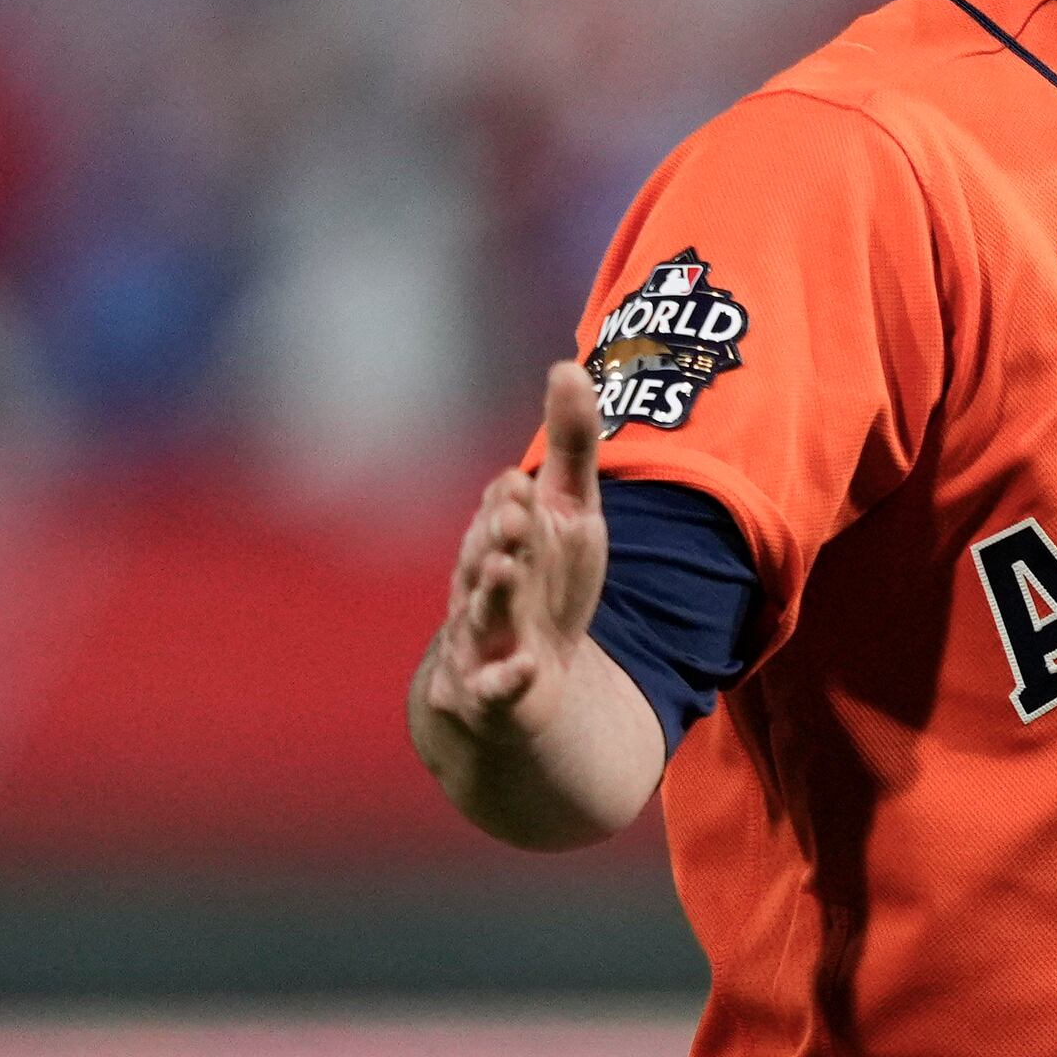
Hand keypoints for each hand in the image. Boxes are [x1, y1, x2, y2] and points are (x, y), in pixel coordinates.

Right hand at [420, 363, 611, 733]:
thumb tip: (568, 363)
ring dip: (494, 590)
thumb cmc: (545, 584)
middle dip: (499, 533)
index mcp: (501, 542)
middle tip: (515, 508)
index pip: (504, 514)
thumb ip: (573, 445)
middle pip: (488, 555)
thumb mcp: (570, 513)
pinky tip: (531, 668)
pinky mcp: (494, 692)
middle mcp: (484, 586)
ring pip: (483, 613)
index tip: (522, 482)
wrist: (517, 686)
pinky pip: (498, 688)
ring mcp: (484, 640)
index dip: (511, 500)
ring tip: (505, 565)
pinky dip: (510, 679)